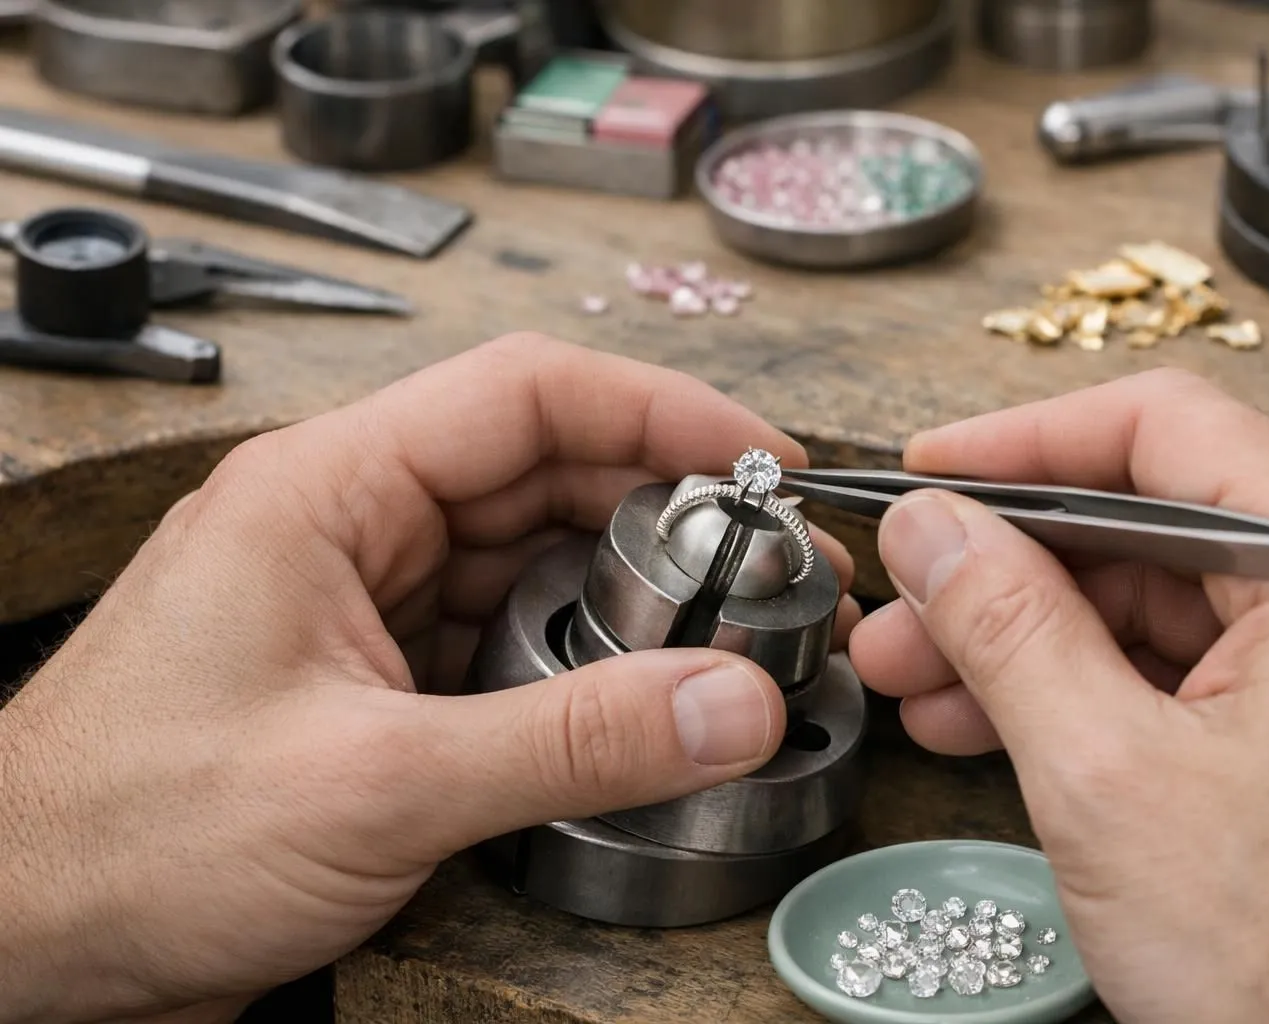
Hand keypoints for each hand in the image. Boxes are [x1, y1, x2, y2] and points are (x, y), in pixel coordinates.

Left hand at [0, 335, 858, 1023]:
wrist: (16, 941)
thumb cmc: (125, 840)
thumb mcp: (375, 786)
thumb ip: (572, 742)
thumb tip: (729, 704)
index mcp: (328, 488)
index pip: (526, 395)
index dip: (662, 409)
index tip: (761, 458)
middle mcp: (347, 523)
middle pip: (541, 470)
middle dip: (666, 508)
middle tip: (770, 566)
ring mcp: (357, 599)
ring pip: (526, 555)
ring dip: (625, 588)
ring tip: (724, 631)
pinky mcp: (367, 675)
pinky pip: (497, 634)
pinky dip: (571, 655)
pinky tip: (629, 695)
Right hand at [850, 369, 1268, 1023]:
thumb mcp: (1106, 778)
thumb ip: (1004, 625)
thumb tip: (933, 530)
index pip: (1162, 427)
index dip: (1020, 444)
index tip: (932, 474)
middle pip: (1168, 522)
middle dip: (1013, 574)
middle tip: (907, 618)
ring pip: (1194, 603)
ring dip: (1056, 642)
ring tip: (938, 695)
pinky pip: (1240, 668)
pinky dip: (1134, 691)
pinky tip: (1031, 731)